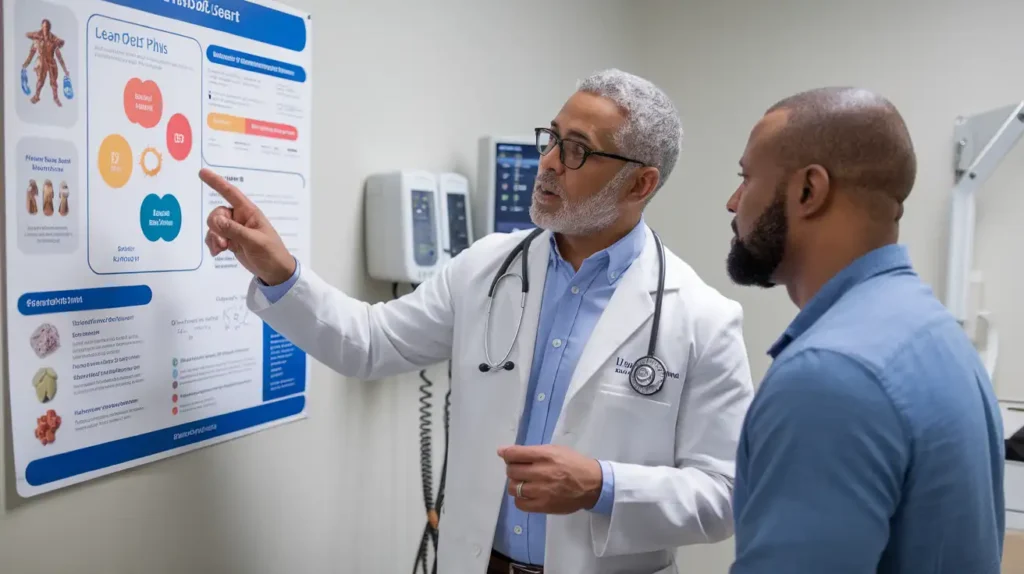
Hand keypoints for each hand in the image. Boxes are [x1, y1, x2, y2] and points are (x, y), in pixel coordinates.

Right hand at [201, 168, 294, 284]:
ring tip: (222, 248)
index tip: (203, 172)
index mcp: (249, 213)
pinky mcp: (230, 241)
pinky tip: (218, 252)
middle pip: (218, 213)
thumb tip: (215, 221)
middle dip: (215, 226)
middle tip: (223, 242)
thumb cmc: (271, 253)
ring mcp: (234, 230)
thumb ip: (235, 231)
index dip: (217, 182)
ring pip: (214, 226)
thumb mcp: (255, 242)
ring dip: (214, 237)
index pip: (231, 193)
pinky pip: (214, 237)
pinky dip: (213, 243)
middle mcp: (240, 218)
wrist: (275, 272)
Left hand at [498, 444, 602, 513]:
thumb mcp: (556, 450)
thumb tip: (505, 452)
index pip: (514, 454)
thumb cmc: (573, 464)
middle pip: (511, 471)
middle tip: (520, 469)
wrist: (592, 484)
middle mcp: (542, 472)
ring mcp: (542, 491)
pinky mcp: (544, 506)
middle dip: (512, 468)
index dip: (506, 454)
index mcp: (546, 455)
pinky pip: (520, 504)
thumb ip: (532, 451)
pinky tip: (527, 494)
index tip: (505, 454)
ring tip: (524, 482)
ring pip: (513, 487)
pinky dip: (520, 498)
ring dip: (515, 484)